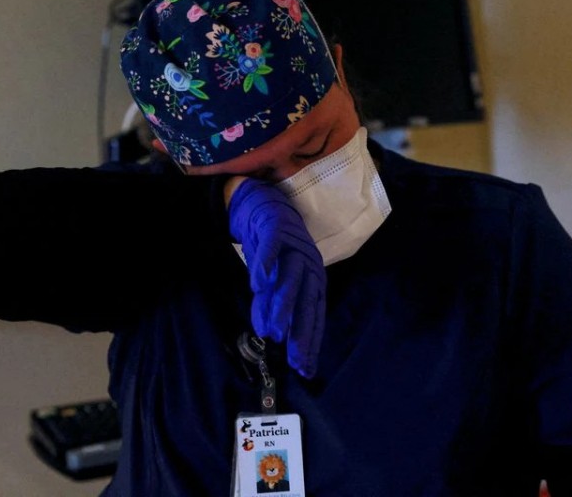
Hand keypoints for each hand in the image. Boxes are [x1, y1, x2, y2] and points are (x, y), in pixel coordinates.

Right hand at [227, 177, 325, 377]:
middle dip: (301, 331)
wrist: (262, 203)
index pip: (315, 314)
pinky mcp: (276, 228)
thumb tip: (268, 334)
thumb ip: (272, 304)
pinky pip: (271, 248)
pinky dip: (264, 265)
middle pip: (308, 300)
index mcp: (313, 278)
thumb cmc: (273, 249)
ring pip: (291, 277)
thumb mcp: (274, 280)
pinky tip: (257, 284)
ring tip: (273, 330)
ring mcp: (294, 245)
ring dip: (282, 304)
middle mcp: (309, 264)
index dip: (310, 340)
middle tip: (293, 358)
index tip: (304, 368)